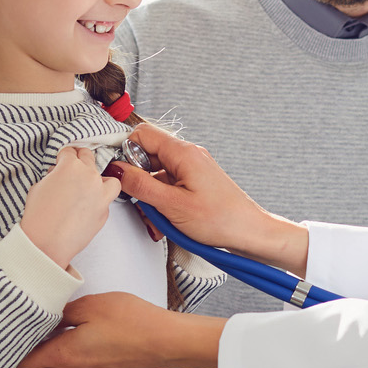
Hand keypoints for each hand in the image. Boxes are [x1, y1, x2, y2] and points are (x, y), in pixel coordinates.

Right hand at [21, 146, 121, 269]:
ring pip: (109, 178)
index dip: (63, 156)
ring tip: (90, 187)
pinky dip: (100, 200)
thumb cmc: (38, 217)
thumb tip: (58, 174)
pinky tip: (88, 207)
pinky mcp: (105, 211)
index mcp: (70, 166)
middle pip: (88, 157)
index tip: (62, 160)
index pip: (69, 151)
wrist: (47, 243)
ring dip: (100, 179)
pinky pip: (107, 199)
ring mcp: (101, 193)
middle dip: (80, 160)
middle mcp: (89, 175)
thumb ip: (53, 175)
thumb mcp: (38, 187)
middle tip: (73, 168)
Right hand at [104, 125, 308, 273]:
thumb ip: (141, 186)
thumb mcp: (172, 205)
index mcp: (183, 153)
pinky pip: (170, 187)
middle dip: (138, 181)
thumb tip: (117, 171)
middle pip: (148, 156)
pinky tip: (166, 223)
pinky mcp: (196, 184)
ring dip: (151, 198)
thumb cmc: (221, 220)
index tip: (120, 174)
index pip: (142, 134)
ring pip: (157, 175)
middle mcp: (189, 156)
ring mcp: (193, 170)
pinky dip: (163, 203)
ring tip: (157, 221)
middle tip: (140, 204)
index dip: (126, 152)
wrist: (251, 233)